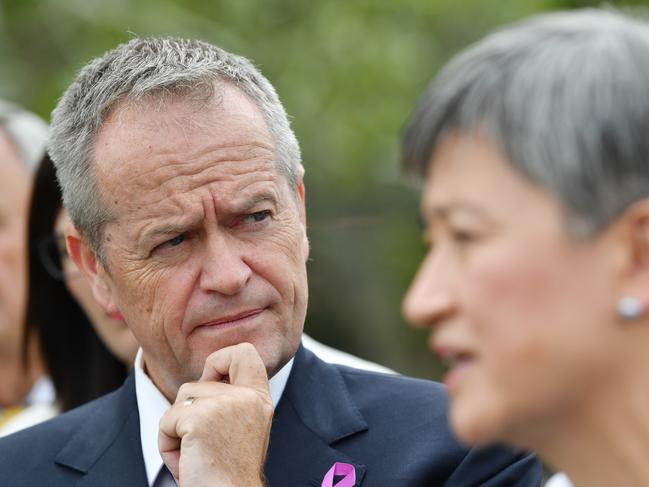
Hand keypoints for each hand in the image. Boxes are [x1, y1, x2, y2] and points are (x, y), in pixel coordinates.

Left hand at [158, 343, 272, 486]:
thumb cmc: (226, 473)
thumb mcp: (239, 426)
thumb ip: (231, 399)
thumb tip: (207, 375)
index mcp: (259, 399)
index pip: (245, 352)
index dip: (221, 359)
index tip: (213, 382)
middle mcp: (247, 397)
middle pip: (199, 380)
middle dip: (189, 406)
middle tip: (200, 436)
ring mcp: (225, 404)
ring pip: (180, 401)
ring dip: (177, 429)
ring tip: (195, 455)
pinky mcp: (199, 418)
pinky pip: (166, 421)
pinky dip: (167, 444)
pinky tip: (186, 462)